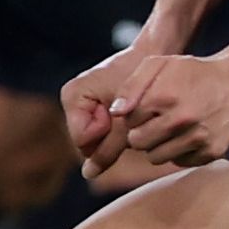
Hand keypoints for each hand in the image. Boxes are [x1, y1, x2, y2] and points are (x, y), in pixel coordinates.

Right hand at [62, 40, 162, 167]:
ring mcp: (82, 101)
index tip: (126, 119)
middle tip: (132, 120)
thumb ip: (108, 149)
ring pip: (96, 138)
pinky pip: (102, 130)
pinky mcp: (95, 104)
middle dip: (110, 138)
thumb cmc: (142, 83)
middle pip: (87, 141)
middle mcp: (71, 98)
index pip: (82, 139)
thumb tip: (88, 175)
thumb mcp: (128, 120)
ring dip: (116, 135)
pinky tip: (132, 117)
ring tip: (134, 117)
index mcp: (72, 96)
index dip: (106, 137)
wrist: (156, 53)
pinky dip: (118, 129)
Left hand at [71, 49, 228, 178]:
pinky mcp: (211, 152)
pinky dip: (178, 152)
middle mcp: (181, 120)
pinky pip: (179, 162)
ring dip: (157, 145)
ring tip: (170, 128)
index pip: (129, 121)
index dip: (134, 115)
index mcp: (164, 97)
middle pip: (138, 143)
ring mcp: (198, 139)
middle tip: (155, 120)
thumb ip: (131, 86)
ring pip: (156, 157)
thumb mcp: (159, 64)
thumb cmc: (193, 73)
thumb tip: (115, 113)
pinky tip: (187, 135)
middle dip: (141, 133)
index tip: (147, 108)